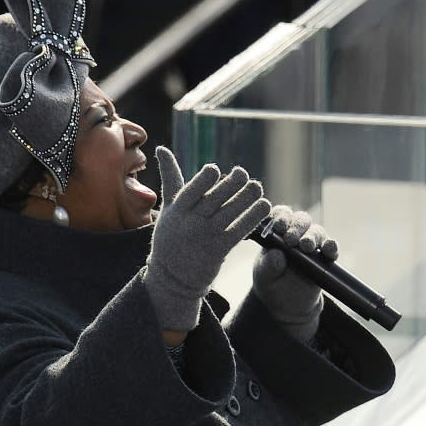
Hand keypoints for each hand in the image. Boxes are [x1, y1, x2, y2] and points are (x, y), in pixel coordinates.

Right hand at [144, 146, 270, 331]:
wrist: (172, 278)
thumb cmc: (170, 237)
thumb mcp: (168, 208)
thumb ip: (170, 178)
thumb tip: (162, 148)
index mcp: (177, 211)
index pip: (191, 190)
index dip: (205, 179)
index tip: (216, 169)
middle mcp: (190, 223)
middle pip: (215, 199)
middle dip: (231, 185)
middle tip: (243, 174)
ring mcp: (206, 237)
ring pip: (231, 213)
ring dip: (246, 198)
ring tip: (257, 187)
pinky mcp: (220, 249)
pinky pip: (240, 230)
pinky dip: (253, 217)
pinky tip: (264, 206)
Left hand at [252, 205, 338, 342]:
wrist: (287, 303)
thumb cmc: (271, 282)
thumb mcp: (264, 276)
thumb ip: (268, 265)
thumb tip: (277, 255)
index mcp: (277, 232)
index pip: (280, 215)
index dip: (281, 216)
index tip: (278, 226)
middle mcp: (296, 233)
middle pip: (301, 220)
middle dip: (296, 227)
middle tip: (290, 239)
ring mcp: (312, 244)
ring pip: (316, 232)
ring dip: (312, 237)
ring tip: (306, 247)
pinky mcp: (325, 257)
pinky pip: (331, 248)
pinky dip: (331, 247)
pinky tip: (328, 250)